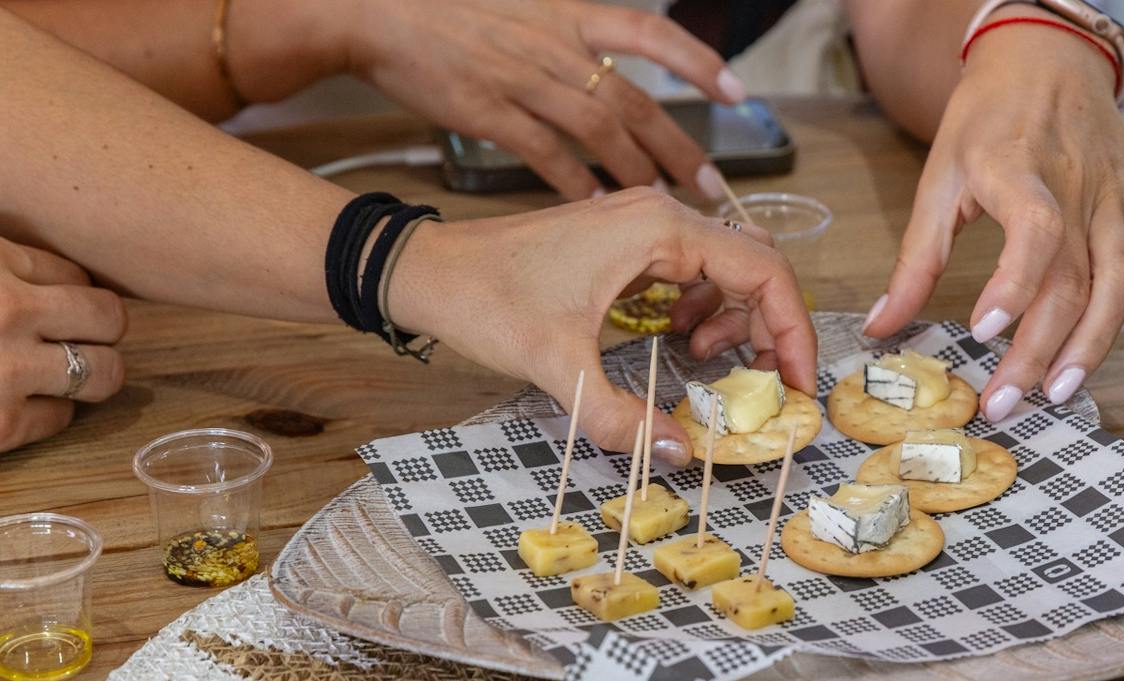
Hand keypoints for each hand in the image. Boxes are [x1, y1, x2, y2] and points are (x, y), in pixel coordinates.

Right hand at [0, 237, 125, 453]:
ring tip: (54, 371)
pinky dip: (45, 413)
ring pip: (104, 373)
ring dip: (88, 375)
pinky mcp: (0, 424)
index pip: (73, 274)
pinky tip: (14, 401)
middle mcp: (9, 310)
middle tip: (71, 338)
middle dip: (98, 330)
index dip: (67, 292)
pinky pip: (59, 418)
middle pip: (109, 317)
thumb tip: (63, 277)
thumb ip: (7, 266)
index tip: (51, 303)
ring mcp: (7, 369)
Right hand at [343, 0, 743, 200]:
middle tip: (711, 185)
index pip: (650, 32)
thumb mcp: (523, 7)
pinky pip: (548, 157)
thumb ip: (569, 36)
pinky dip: (579, 185)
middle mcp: (555, 45)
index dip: (697, 61)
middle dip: (679, 145)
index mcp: (568, 13)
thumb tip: (607, 68)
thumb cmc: (451, 12)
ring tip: (668, 205)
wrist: (378, 10)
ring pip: (600, 132)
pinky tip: (601, 209)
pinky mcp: (491, 112)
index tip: (737, 89)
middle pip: (634, 100)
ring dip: (639, 172)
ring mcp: (524, 79)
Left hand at [388, 189, 814, 465]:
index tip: (796, 384)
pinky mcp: (624, 243)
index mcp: (658, 230)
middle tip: (764, 388)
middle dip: (768, 330)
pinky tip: (675, 342)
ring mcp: (641, 226)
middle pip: (753, 269)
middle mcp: (659, 216)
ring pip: (725, 270)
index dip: (791, 332)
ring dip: (732, 321)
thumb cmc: (487, 301)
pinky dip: (699, 310)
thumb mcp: (558, 369)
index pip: (764, 272)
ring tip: (705, 365)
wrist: (427, 271)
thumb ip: (623, 419)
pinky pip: (690, 273)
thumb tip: (684, 456)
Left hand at [863, 22, 1123, 419]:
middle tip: (1006, 402)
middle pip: (1072, 280)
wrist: (1045, 58)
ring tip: (1060, 389)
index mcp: (1017, 168)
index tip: (983, 332)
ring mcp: (1116, 194)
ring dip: (1095, 342)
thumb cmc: (987, 120)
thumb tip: (880, 326)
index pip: (1034, 229)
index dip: (1015, 284)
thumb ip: (915, 259)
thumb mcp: (937, 178)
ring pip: (1122, 279)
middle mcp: (1075, 184)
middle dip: (1038, 351)